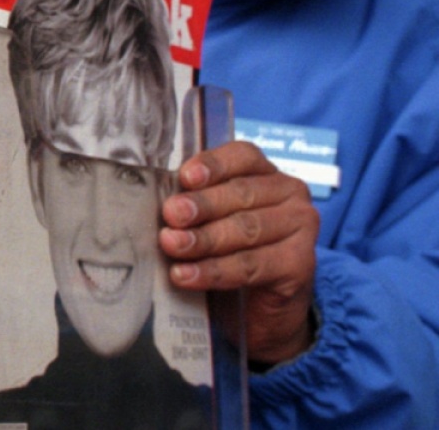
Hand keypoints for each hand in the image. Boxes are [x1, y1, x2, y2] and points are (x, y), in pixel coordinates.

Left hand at [159, 141, 319, 364]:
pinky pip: (250, 266)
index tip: (185, 177)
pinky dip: (214, 271)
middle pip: (241, 194)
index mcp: (266, 173)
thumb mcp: (215, 218)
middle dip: (201, 205)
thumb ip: (195, 203)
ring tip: (172, 245)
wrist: (264, 304)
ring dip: (203, 239)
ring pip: (245, 230)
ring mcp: (301, 228)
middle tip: (170, 215)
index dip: (214, 165)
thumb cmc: (232, 248)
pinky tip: (186, 275)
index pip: (242, 157)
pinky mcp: (300, 264)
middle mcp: (290, 194)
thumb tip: (161, 203)